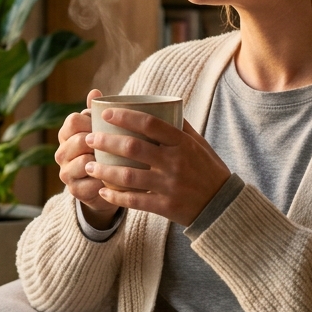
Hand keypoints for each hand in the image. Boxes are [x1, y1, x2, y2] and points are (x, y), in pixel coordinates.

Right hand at [54, 89, 118, 228]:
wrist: (105, 187)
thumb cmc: (105, 152)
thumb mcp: (102, 131)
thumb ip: (97, 112)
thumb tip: (95, 91)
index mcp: (66, 134)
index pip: (73, 120)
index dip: (92, 121)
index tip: (109, 124)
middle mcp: (61, 153)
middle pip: (78, 140)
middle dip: (99, 142)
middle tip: (119, 144)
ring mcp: (66, 173)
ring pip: (83, 162)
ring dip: (102, 162)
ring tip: (119, 161)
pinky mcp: (75, 191)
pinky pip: (90, 183)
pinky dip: (105, 180)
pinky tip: (118, 178)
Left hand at [85, 110, 231, 226]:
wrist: (222, 205)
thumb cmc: (208, 169)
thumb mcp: (199, 144)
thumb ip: (180, 126)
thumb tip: (161, 105)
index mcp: (182, 143)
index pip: (150, 123)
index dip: (125, 116)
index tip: (106, 114)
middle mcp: (175, 162)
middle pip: (133, 148)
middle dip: (106, 142)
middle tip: (90, 138)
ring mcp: (169, 185)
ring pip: (128, 176)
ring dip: (104, 170)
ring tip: (89, 166)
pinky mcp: (166, 206)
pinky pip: (135, 201)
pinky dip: (116, 196)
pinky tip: (103, 191)